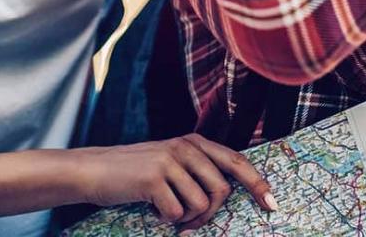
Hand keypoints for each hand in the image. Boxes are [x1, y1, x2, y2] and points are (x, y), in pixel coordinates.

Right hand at [73, 134, 275, 228]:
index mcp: (193, 142)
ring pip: (200, 204)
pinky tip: (152, 209)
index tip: (272, 204)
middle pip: (222, 190)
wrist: (93, 170)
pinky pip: (177, 213)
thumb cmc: (134, 173)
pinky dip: (166, 219)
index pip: (236, 161)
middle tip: (191, 223)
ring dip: (186, 218)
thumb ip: (197, 169)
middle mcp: (185, 147)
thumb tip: (227, 193)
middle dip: (209, 214)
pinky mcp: (153, 178)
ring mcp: (169, 160)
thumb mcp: (170, 162)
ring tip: (166, 211)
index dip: (257, 184)